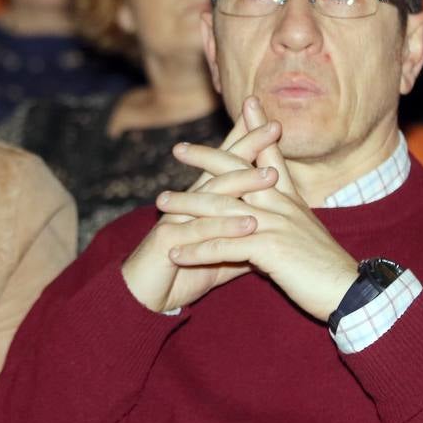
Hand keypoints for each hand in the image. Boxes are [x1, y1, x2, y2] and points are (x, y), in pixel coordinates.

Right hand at [119, 98, 283, 311]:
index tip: (276, 124)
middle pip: (220, 167)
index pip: (228, 164)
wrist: (146, 298)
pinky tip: (249, 224)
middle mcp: (188, 201)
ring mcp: (176, 218)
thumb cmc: (184, 272)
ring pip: (213, 195)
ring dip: (243, 182)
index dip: (248, 143)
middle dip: (247, 145)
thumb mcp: (223, 254)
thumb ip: (245, 240)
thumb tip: (274, 233)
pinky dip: (226, 227)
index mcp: (203, 201)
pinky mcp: (168, 241)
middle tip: (274, 127)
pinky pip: (200, 231)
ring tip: (272, 174)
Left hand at [157, 98, 358, 320]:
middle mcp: (282, 204)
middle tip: (178, 148)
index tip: (246, 103)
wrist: (346, 290)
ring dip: (187, 205)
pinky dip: (197, 249)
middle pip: (238, 172)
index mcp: (291, 199)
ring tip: (160, 204)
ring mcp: (275, 224)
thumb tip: (270, 208)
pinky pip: (224, 246)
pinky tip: (175, 253)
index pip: (270, 156)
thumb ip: (286, 214)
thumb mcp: (305, 230)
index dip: (258, 129)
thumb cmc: (324, 265)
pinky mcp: (269, 249)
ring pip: (222, 208)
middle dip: (206, 158)